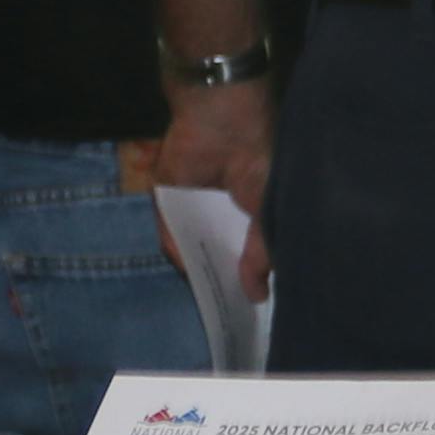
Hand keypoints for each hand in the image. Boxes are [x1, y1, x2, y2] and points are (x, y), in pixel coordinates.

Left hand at [153, 82, 274, 290]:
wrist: (222, 120)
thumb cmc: (258, 158)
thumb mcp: (269, 213)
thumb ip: (260, 256)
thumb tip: (256, 295)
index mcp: (249, 208)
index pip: (246, 250)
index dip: (250, 275)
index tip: (253, 307)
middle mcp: (219, 208)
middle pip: (217, 251)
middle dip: (222, 276)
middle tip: (230, 315)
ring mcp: (191, 204)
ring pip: (191, 244)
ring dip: (199, 269)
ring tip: (210, 304)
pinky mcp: (166, 198)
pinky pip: (168, 232)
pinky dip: (177, 253)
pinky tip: (189, 277)